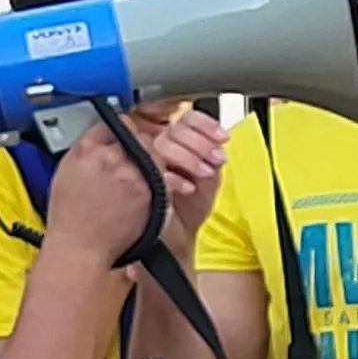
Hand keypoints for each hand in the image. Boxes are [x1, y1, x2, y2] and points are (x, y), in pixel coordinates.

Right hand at [39, 122, 160, 266]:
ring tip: (139, 177)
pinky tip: (150, 188)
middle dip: (137, 145)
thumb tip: (103, 136)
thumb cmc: (71, 217)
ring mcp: (134, 173)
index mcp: (87, 150)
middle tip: (132, 160)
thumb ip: (88, 150)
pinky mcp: (151, 191)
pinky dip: (162, 178)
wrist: (81, 248)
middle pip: (136, 134)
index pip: (111, 122)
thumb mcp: (67, 172)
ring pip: (154, 151)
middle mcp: (111, 157)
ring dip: (151, 160)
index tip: (122, 134)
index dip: (119, 129)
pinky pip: (164, 174)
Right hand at [137, 105, 225, 242]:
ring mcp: (143, 163)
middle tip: (215, 159)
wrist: (176, 239)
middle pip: (173, 129)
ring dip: (189, 157)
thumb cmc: (189, 209)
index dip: (205, 125)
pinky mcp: (135, 181)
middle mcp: (156, 148)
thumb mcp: (208, 178)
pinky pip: (152, 168)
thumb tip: (217, 142)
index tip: (222, 137)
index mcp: (175, 143)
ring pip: (161, 144)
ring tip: (204, 174)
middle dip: (200, 143)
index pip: (185, 119)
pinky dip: (174, 177)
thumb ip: (211, 155)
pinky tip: (187, 188)